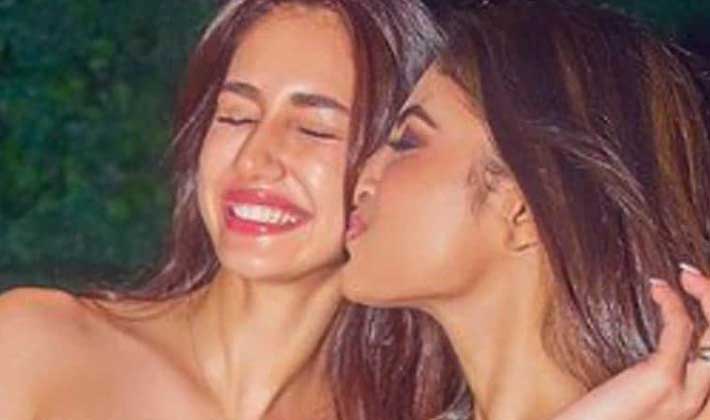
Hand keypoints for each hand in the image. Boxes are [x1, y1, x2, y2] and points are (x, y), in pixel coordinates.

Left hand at [553, 264, 709, 419]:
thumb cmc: (607, 419)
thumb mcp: (646, 398)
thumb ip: (665, 379)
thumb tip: (673, 346)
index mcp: (702, 411)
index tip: (704, 297)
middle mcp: (705, 410)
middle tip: (695, 277)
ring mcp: (687, 399)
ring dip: (708, 295)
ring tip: (687, 274)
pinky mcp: (661, 382)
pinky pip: (680, 330)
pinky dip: (672, 302)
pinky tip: (658, 288)